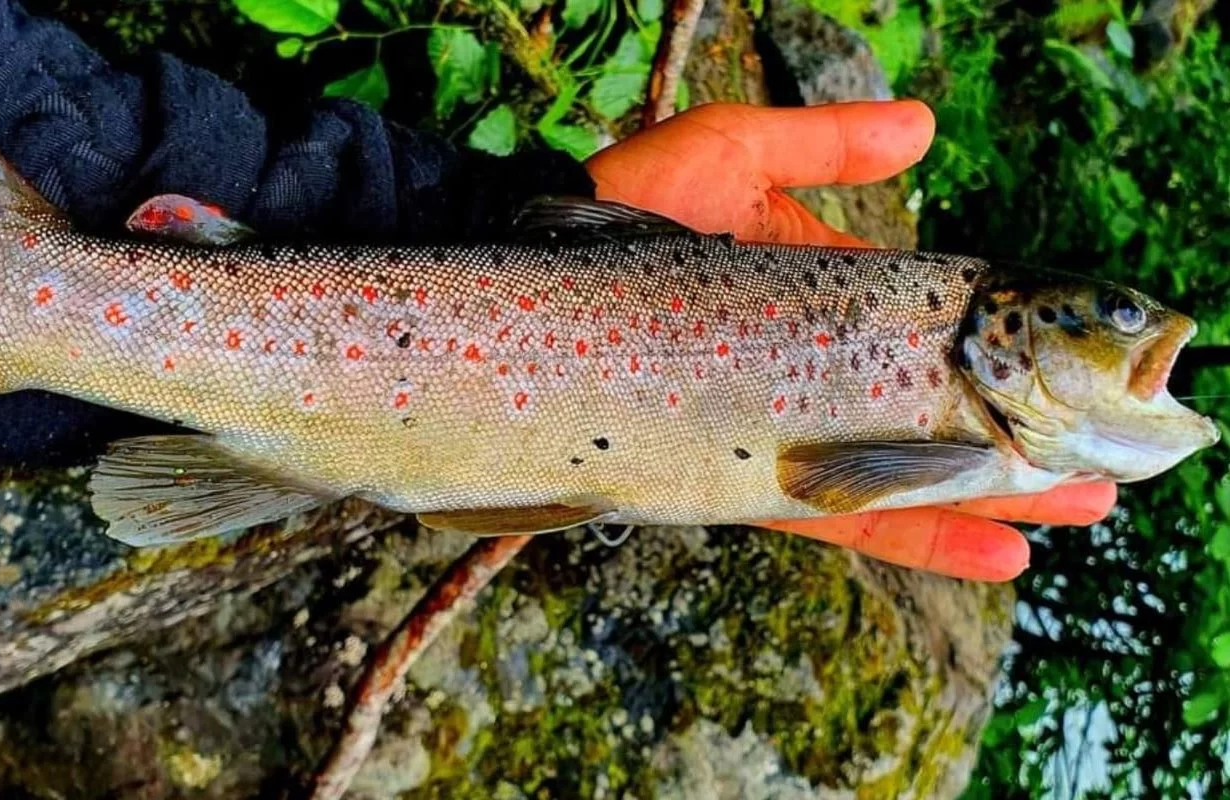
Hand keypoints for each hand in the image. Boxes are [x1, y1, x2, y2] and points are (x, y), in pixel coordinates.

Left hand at [586, 101, 1115, 581]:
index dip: (999, 355)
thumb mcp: (728, 152)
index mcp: (815, 296)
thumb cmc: (619, 206)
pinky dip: (916, 531)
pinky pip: (839, 509)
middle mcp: (805, 368)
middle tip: (1105, 468)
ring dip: (991, 496)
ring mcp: (776, 426)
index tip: (1072, 370)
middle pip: (929, 410)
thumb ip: (821, 146)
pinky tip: (994, 550)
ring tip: (1079, 512)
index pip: (928, 331)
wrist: (516, 298)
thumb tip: (928, 127)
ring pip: (902, 471)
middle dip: (1016, 442)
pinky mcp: (738, 475)